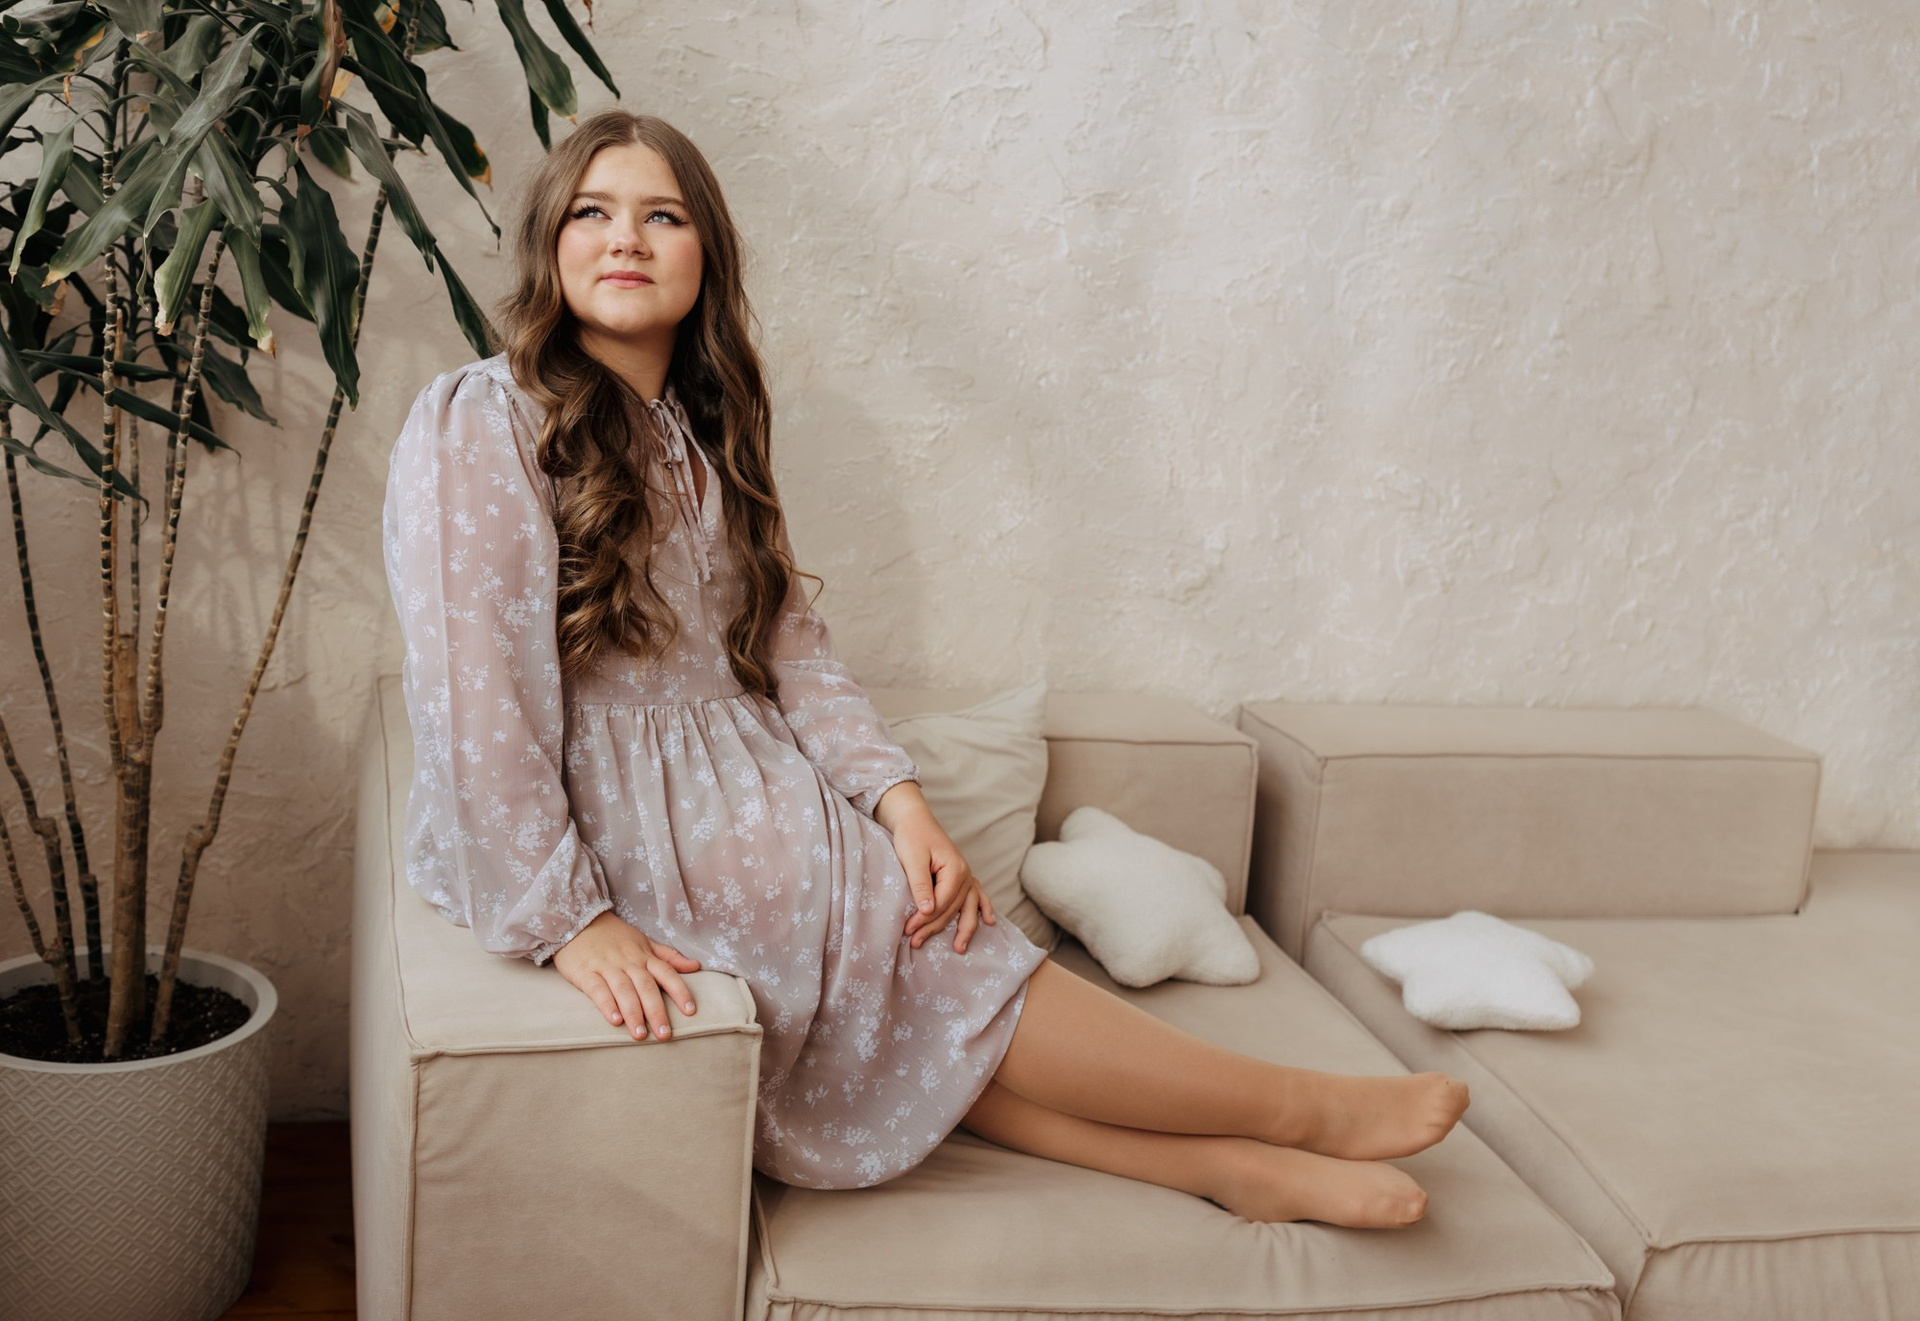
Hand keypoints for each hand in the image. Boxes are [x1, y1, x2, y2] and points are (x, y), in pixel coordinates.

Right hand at [551, 910, 700, 1041]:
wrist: (578, 921)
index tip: (690, 1011)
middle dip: (656, 1011)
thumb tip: (695, 966)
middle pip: (646, 987)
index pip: (667, 973)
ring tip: (640, 1035)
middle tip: (664, 1034)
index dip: (680, 991)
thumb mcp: (644, 942)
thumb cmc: (614, 936)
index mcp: (644, 956)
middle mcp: (628, 962)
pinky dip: (606, 1004)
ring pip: (624, 990)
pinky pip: (597, 989)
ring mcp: (607, 966)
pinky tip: (614, 1020)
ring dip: (633, 1013)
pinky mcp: (585, 972)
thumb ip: (668, 956)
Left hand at [878, 785, 996, 953]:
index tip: (908, 930)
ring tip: (959, 948)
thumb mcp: (912, 859)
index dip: (925, 919)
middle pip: (953, 909)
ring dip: (964, 928)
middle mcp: (965, 874)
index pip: (942, 902)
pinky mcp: (962, 876)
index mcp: (954, 869)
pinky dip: (984, 908)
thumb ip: (921, 885)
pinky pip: (978, 895)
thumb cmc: (912, 836)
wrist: (915, 819)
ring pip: (967, 907)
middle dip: (935, 927)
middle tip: (915, 942)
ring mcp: (967, 875)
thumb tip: (928, 911)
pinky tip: (990, 922)